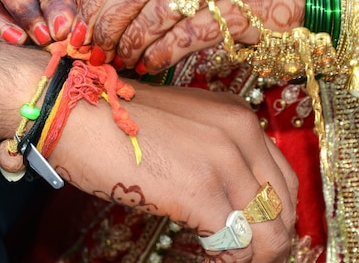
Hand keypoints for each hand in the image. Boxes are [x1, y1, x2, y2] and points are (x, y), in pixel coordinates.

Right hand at [0, 34, 296, 260]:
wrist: (74, 111)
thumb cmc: (117, 123)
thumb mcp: (182, 127)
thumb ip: (215, 154)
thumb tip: (233, 201)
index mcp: (237, 116)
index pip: (284, 177)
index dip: (278, 212)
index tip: (259, 232)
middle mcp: (240, 132)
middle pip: (284, 205)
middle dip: (272, 238)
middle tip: (248, 253)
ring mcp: (222, 161)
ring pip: (270, 230)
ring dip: (255, 252)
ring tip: (229, 256)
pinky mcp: (199, 191)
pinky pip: (238, 242)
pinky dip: (229, 257)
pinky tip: (207, 251)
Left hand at [75, 0, 305, 73]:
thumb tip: (100, 8)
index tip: (82, 22)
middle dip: (109, 22)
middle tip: (94, 46)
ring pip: (159, 12)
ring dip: (133, 42)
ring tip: (121, 58)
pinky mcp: (240, 9)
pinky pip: (186, 36)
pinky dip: (161, 54)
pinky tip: (149, 65)